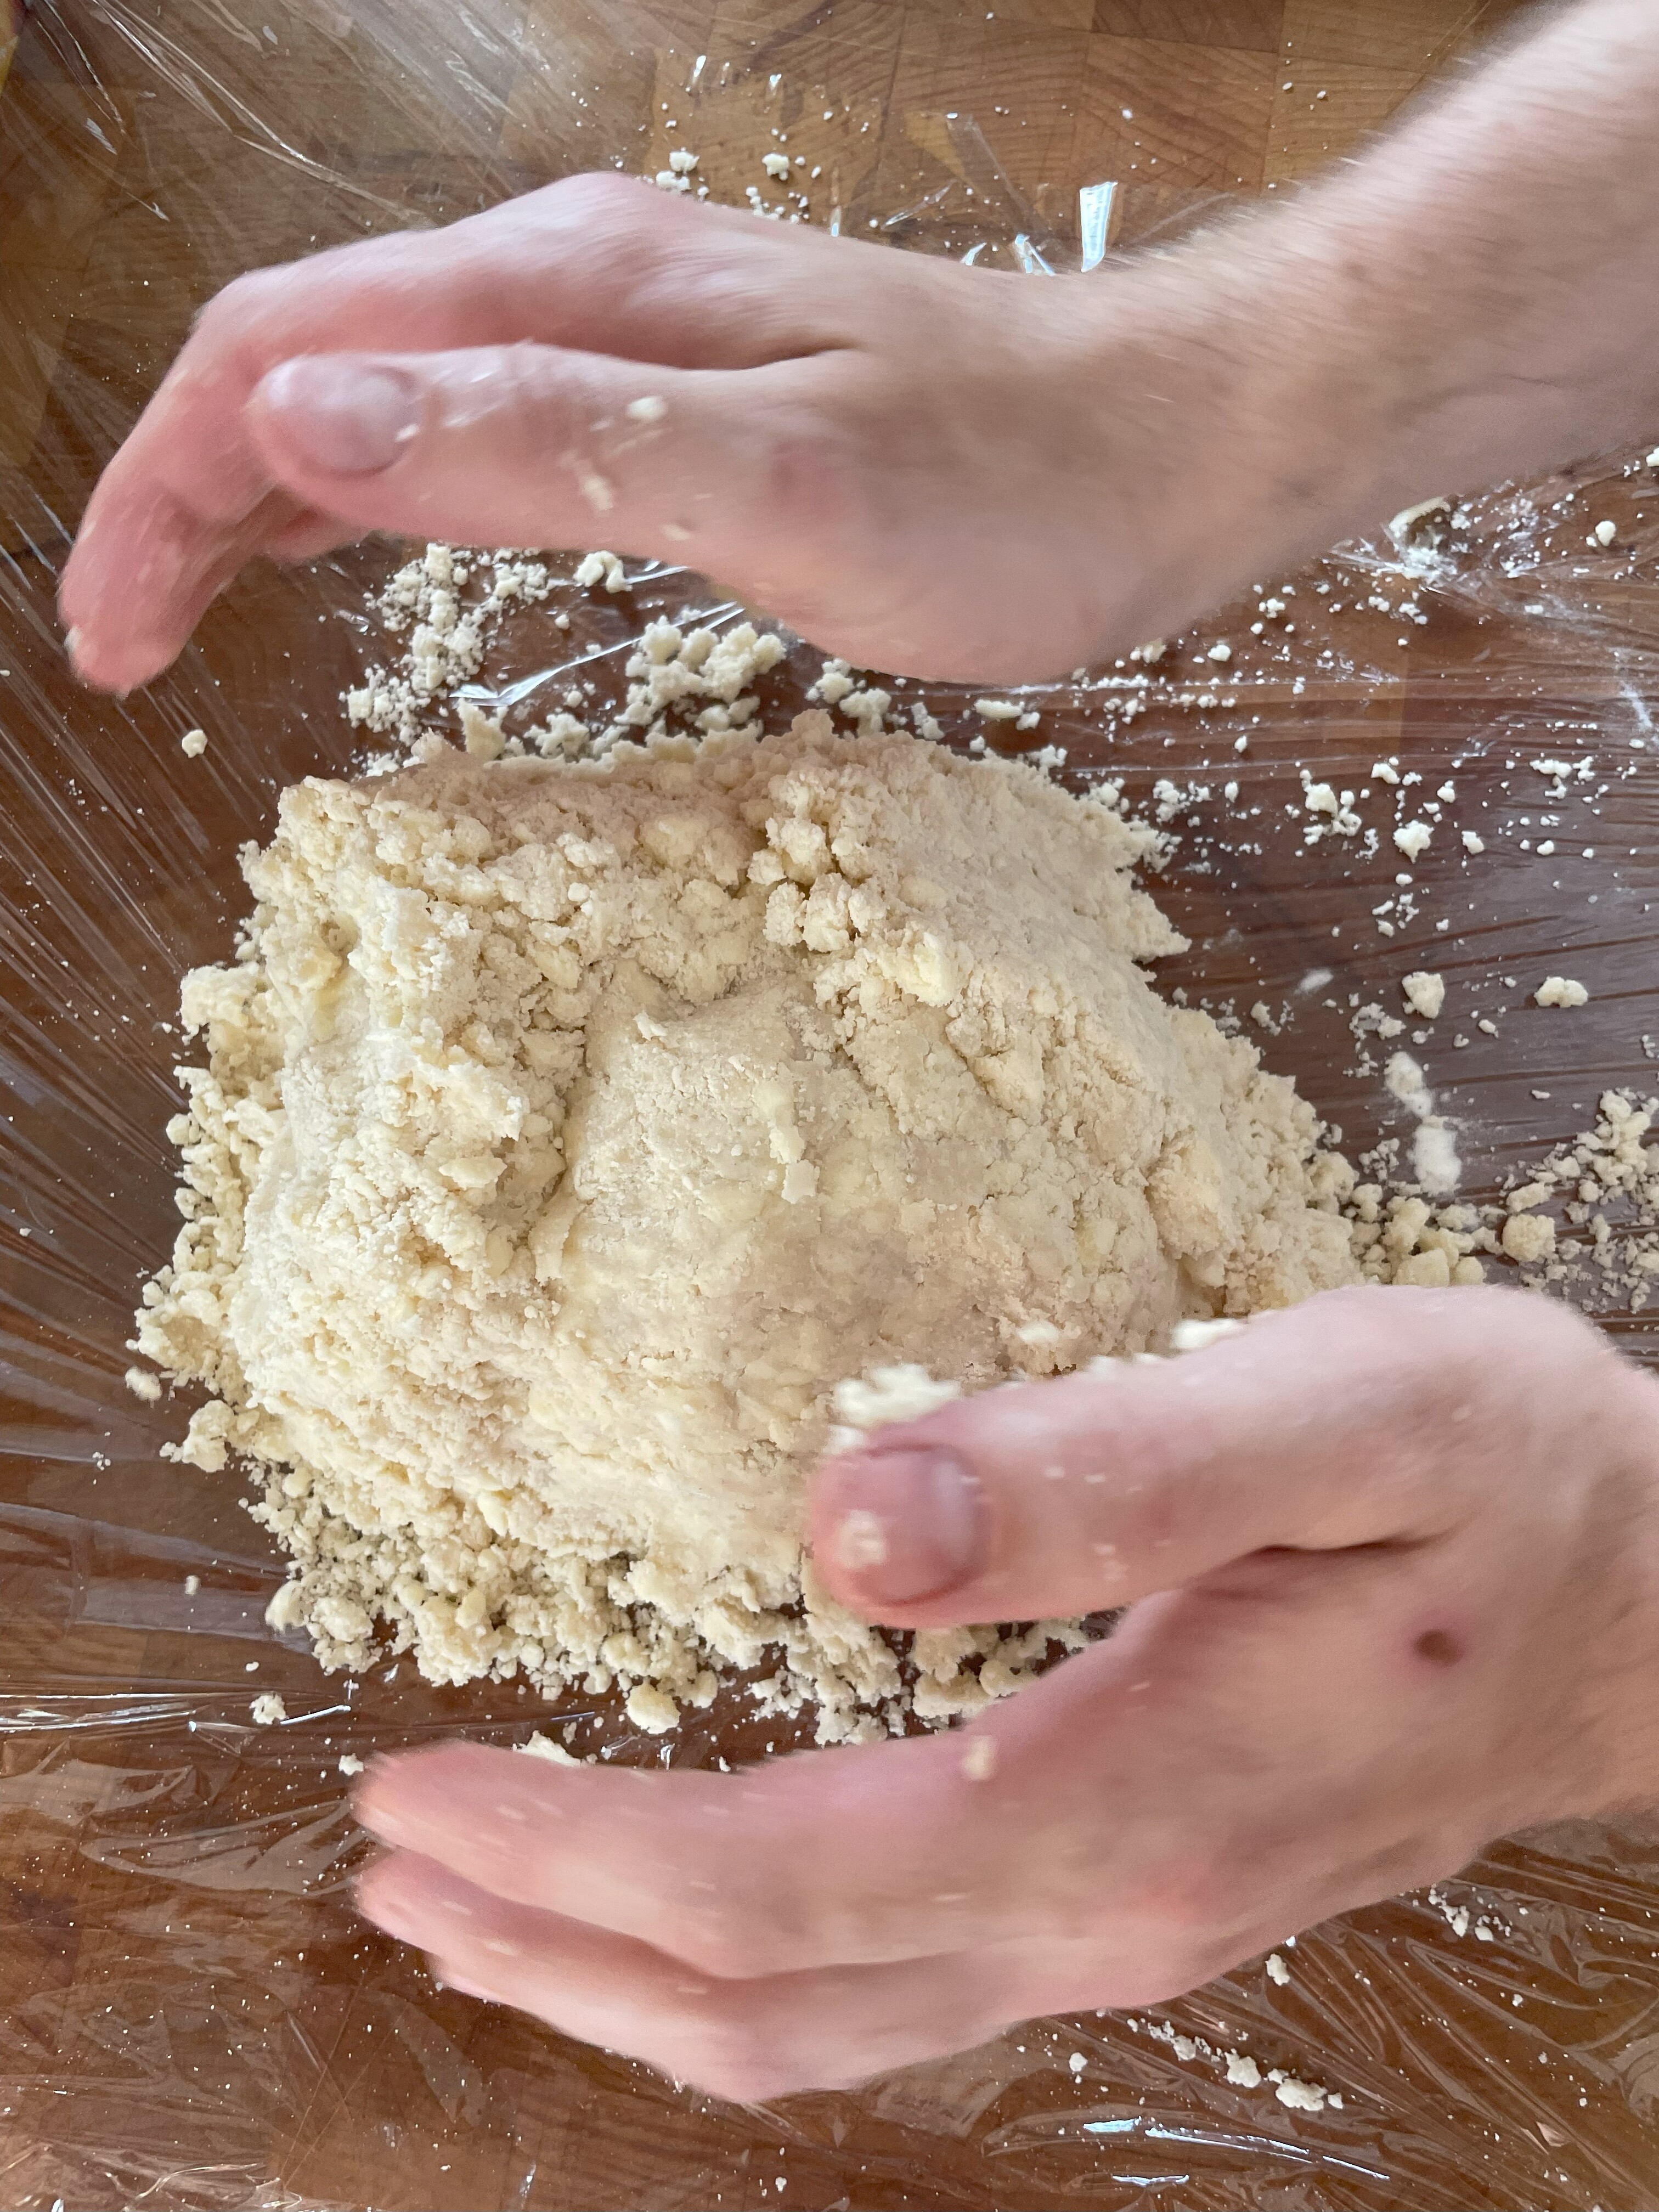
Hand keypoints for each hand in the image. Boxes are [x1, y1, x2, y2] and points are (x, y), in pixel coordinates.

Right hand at [63, 1, 1658, 698]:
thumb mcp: (774, 486)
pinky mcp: (681, 394)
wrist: (1179, 448)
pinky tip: (360, 557)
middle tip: (130, 650)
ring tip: (199, 615)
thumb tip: (298, 420)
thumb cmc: (1012, 485)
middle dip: (186, 493)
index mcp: (569, 287)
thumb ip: (539, 444)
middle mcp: (577, 282)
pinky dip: (377, 496)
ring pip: (381, 393)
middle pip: (306, 360)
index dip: (165, 490)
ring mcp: (628, 333)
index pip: (284, 356)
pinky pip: (475, 426)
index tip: (112, 643)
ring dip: (265, 494)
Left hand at [355, 1286, 1658, 2101]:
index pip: (770, 1875)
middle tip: (388, 1860)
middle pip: (763, 1989)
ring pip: (821, 2023)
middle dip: (550, 1938)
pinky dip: (752, 1968)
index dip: (573, 1847)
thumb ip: (1099, 1468)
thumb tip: (847, 1520)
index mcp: (1119, 1803)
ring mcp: (1125, 1930)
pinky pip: (895, 1987)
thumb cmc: (1504, 1483)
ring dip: (631, 1980)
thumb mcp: (1329, 1414)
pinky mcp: (1142, 1895)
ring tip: (481, 1919)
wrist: (1656, 1598)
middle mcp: (1104, 1912)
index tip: (416, 1778)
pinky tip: (703, 1918)